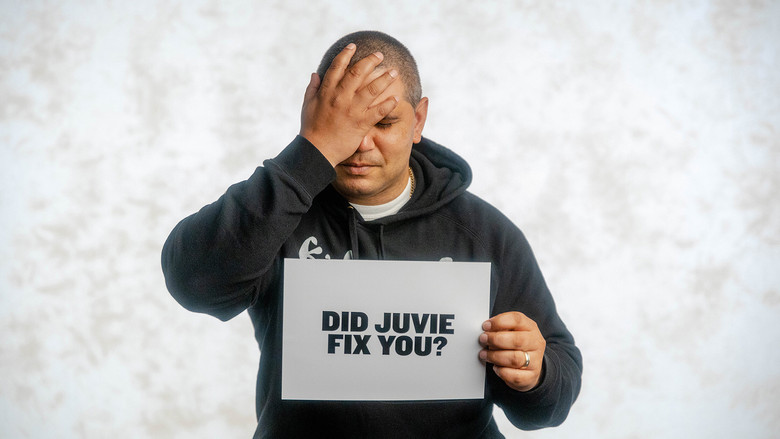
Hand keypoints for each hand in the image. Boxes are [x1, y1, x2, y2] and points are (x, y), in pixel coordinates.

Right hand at [299, 43, 399, 166]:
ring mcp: (351, 110)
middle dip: (370, 61)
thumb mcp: (307, 105)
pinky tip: (396, 98)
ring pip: (371, 89)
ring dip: (384, 79)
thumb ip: (312, 88)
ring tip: (394, 73)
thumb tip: (315, 74)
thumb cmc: (310, 129)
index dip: (346, 54)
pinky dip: (388, 104)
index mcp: (326, 92)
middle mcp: (340, 97)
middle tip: (380, 55)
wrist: (316, 151)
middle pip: (357, 73)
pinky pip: (378, 111)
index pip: (337, 67)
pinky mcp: (360, 124)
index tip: (353, 46)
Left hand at [479, 311, 545, 391]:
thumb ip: (501, 328)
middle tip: (483, 340)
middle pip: (517, 340)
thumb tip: (486, 329)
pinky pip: (515, 375)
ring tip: (484, 354)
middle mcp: (535, 343)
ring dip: (495, 356)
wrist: (531, 366)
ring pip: (515, 359)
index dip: (499, 322)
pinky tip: (496, 367)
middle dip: (496, 339)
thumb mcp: (512, 331)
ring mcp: (535, 360)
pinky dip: (502, 371)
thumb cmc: (517, 345)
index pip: (517, 320)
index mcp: (530, 327)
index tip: (485, 326)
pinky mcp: (531, 376)